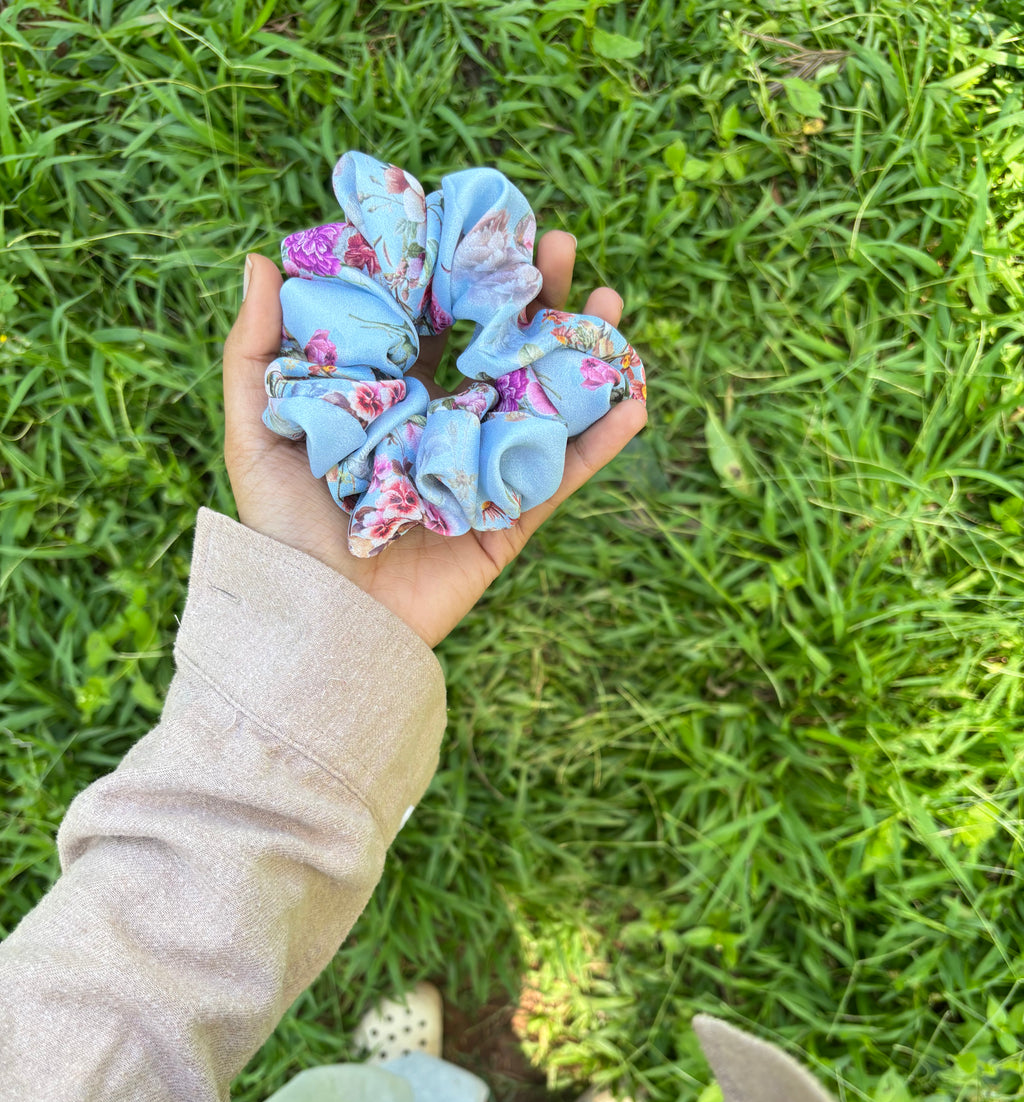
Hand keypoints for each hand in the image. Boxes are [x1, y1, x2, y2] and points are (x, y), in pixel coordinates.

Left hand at [222, 235, 646, 646]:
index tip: (489, 223)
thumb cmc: (280, 530)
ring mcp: (481, 473)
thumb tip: (264, 256)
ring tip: (612, 301)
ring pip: (543, 403)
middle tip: (564, 244)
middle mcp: (443, 429)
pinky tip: (637, 397)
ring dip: (584, 354)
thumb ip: (254, 350)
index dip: (464, 275)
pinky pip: (562, 476)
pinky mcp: (508, 521)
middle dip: (537, 297)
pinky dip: (602, 442)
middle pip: (500, 352)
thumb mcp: (254, 431)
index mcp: (391, 401)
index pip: (436, 324)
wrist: (315, 621)